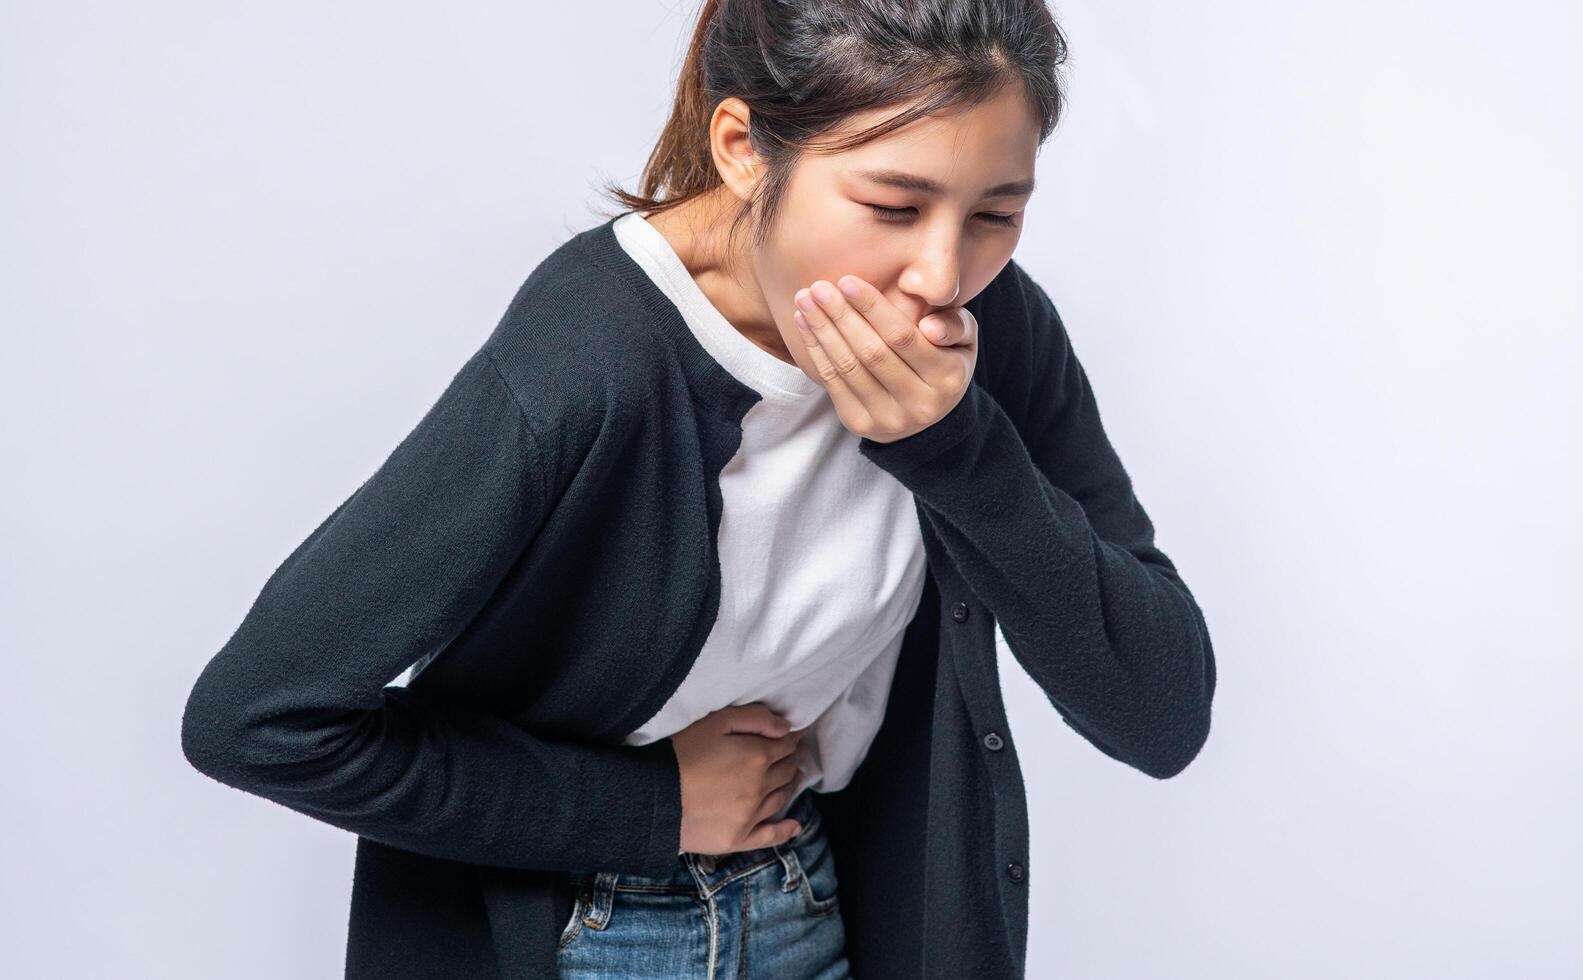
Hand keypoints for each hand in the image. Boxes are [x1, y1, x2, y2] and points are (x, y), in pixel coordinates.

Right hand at [670, 702, 809, 854]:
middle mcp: (760, 788)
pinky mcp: (737, 839)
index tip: (792, 737)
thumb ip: (754, 719)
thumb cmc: (681, 752)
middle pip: (786, 771)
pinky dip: (785, 830)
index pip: (785, 746)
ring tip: (794, 778)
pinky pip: (770, 836)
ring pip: (781, 798)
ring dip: (791, 786)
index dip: (791, 739)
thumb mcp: (716, 721)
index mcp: (757, 757)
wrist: (654, 796)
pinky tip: (795, 826)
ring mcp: (750, 816)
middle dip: (792, 760)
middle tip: (794, 755)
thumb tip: (786, 728)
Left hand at [791, 276, 978, 443]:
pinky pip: (833, 383)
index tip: (846, 281)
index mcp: (947, 378)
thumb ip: (955, 324)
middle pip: (870, 353)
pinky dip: (816, 350)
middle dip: (840, 316)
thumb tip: (930, 326)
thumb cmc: (943, 362)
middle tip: (817, 287)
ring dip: (822, 330)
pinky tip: (804, 324)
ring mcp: (887, 418)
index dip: (872, 308)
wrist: (929, 418)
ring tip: (804, 300)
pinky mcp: (860, 424)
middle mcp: (919, 403)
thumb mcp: (963, 341)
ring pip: (848, 368)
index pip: (902, 337)